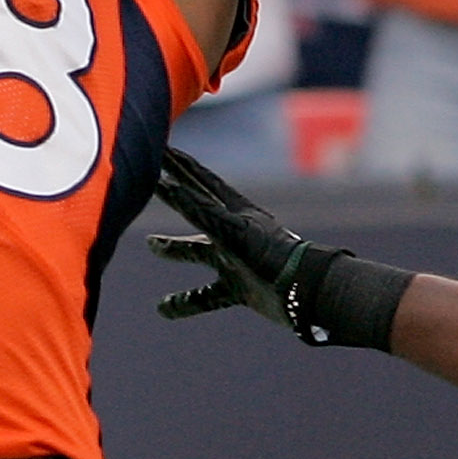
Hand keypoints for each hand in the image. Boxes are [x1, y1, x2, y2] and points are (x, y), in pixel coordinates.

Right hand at [151, 148, 339, 332]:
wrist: (305, 294)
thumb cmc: (271, 257)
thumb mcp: (232, 231)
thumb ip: (200, 211)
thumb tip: (167, 185)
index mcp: (236, 212)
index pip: (203, 181)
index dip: (181, 166)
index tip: (161, 149)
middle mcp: (235, 232)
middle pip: (198, 209)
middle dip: (176, 196)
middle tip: (152, 183)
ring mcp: (236, 260)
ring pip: (198, 252)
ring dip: (174, 248)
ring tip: (152, 244)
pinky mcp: (240, 288)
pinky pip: (206, 297)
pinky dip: (184, 302)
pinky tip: (163, 309)